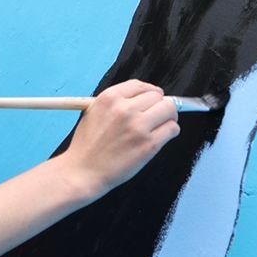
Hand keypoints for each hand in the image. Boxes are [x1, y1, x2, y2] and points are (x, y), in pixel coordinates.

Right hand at [62, 80, 179, 196]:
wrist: (83, 171)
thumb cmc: (87, 146)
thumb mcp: (93, 112)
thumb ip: (116, 103)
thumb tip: (143, 99)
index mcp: (109, 98)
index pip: (140, 85)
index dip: (149, 92)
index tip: (153, 98)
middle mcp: (125, 109)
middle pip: (157, 96)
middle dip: (159, 105)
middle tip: (158, 116)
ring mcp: (138, 126)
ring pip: (169, 109)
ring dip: (169, 117)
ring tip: (162, 126)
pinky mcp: (149, 144)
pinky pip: (172, 129)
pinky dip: (170, 132)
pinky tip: (162, 137)